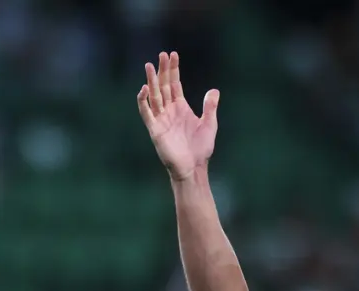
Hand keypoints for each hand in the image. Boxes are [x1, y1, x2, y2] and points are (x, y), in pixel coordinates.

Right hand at [137, 52, 219, 181]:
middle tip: (162, 54)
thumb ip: (210, 107)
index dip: (173, 70)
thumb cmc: (201, 148)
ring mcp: (161, 119)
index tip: (173, 55)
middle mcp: (169, 110)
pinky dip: (144, 101)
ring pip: (154, 95)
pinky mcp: (155, 129)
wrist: (194, 167)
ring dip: (151, 81)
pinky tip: (144, 89)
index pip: (175, 84)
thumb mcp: (209, 124)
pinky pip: (147, 112)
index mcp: (181, 107)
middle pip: (163, 86)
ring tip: (150, 65)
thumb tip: (214, 90)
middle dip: (163, 70)